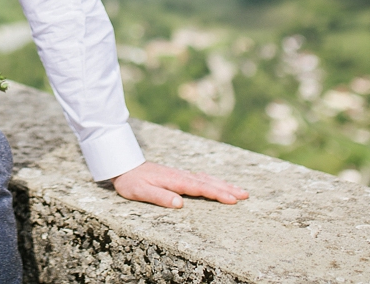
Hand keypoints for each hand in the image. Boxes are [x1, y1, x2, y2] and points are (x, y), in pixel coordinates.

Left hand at [112, 161, 247, 207]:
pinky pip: (201, 178)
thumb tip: (179, 203)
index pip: (199, 188)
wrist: (124, 165)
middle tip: (245, 195)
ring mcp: (180, 175)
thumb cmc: (131, 181)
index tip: (232, 200)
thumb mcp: (140, 192)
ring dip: (223, 184)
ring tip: (240, 191)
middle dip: (227, 188)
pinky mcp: (178, 176)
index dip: (216, 194)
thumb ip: (159, 197)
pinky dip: (213, 181)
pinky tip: (219, 184)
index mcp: (174, 181)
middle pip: (208, 182)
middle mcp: (180, 176)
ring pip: (206, 179)